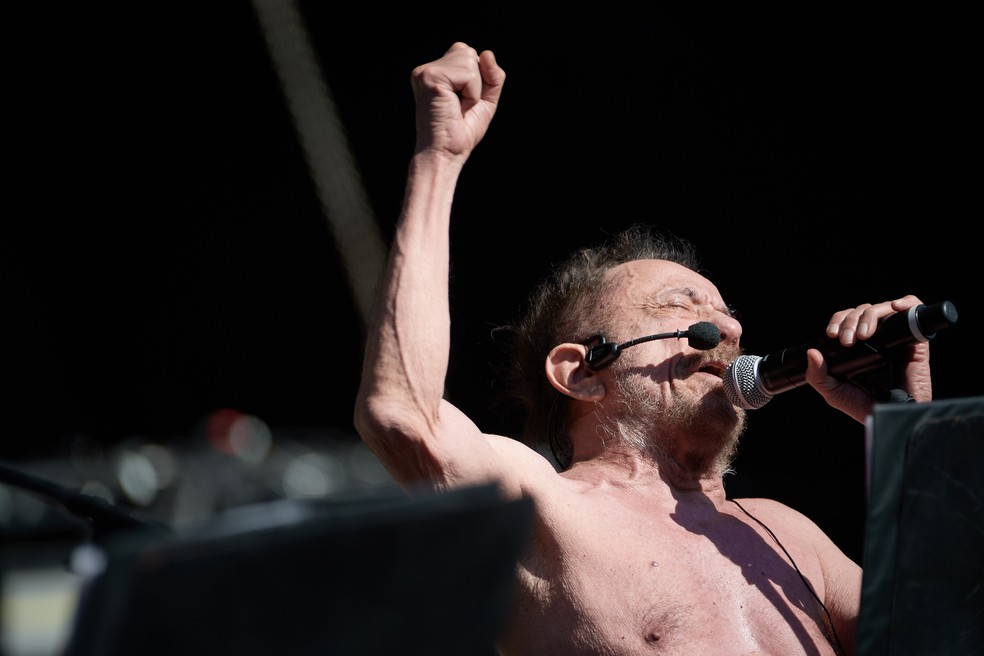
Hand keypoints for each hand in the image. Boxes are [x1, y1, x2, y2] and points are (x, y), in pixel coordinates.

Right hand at [411, 42, 504, 160]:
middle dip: (476, 82)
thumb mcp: (485, 99)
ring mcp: (426, 72)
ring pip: (470, 61)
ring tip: (457, 108)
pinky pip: (469, 74)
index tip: (462, 103)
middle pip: (468, 52)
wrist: (445, 154)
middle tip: (460, 107)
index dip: (476, 79)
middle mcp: (426, 69)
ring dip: (474, 90)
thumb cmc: (462, 132)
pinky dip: (472, 94)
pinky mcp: (430, 77)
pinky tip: (456, 108)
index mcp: (435, 72)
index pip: (467, 53)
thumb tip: (487, 53)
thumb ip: (492, 75)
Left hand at [804, 295, 932, 421]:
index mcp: (859, 346)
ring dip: (869, 315)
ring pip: (882, 309)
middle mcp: (877, 339)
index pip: (847, 319)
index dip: (839, 320)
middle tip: (847, 340)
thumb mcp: (833, 391)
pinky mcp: (915, 341)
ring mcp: (896, 338)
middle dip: (851, 320)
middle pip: (863, 311)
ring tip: (863, 334)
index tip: (832, 334)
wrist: (889, 415)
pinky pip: (914, 311)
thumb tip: (812, 352)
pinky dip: (906, 303)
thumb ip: (817, 375)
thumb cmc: (864, 405)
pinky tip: (895, 307)